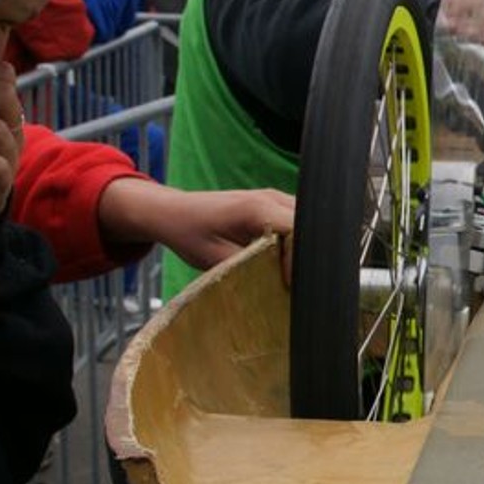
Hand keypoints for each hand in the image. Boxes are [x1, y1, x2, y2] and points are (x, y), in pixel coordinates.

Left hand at [97, 181, 294, 276]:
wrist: (172, 211)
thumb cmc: (189, 233)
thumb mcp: (216, 260)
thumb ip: (250, 270)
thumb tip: (278, 287)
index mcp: (258, 209)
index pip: (300, 232)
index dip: (301, 260)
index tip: (289, 283)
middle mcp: (272, 197)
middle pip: (311, 225)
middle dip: (309, 255)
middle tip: (297, 282)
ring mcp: (275, 197)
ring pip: (309, 222)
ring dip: (305, 246)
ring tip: (293, 272)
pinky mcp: (274, 203)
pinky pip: (299, 220)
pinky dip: (298, 239)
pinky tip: (287, 258)